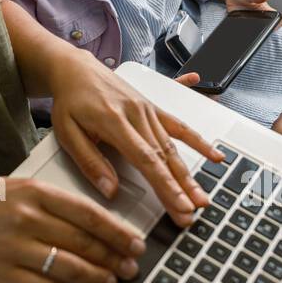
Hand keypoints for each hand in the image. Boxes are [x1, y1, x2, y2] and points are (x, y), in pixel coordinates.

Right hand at [0, 178, 146, 282]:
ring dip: (97, 279)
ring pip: (71, 268)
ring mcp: (14, 248)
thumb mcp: (11, 187)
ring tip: (109, 282)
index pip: (89, 214)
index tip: (135, 242)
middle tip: (130, 266)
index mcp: (32, 192)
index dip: (118, 232)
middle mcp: (26, 218)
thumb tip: (89, 223)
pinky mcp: (1, 275)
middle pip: (86, 242)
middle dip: (114, 258)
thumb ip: (48, 201)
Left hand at [46, 50, 224, 224]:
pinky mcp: (153, 108)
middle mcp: (137, 115)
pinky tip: (214, 156)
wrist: (76, 69)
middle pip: (164, 157)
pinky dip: (198, 141)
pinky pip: (179, 126)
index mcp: (115, 121)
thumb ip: (89, 162)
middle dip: (181, 188)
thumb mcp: (67, 132)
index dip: (165, 186)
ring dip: (189, 175)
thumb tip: (110, 190)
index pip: (146, 159)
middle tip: (192, 213)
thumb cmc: (70, 101)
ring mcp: (148, 110)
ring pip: (174, 147)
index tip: (178, 205)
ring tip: (202, 198)